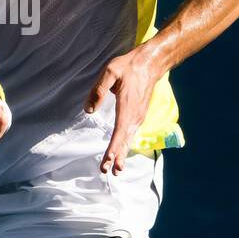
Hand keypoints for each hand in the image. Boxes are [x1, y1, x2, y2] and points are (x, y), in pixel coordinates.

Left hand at [85, 49, 159, 174]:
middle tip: (110, 173)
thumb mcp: (110, 72)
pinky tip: (122, 153)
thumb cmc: (128, 67)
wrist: (150, 64)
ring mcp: (138, 117)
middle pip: (125, 141)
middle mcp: (134, 116)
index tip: (108, 161)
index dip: (113, 148)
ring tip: (116, 170)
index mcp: (127, 107)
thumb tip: (88, 110)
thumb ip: (99, 90)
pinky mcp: (138, 116)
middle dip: (117, 157)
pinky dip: (126, 146)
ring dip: (122, 154)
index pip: (119, 132)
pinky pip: (131, 134)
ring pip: (129, 139)